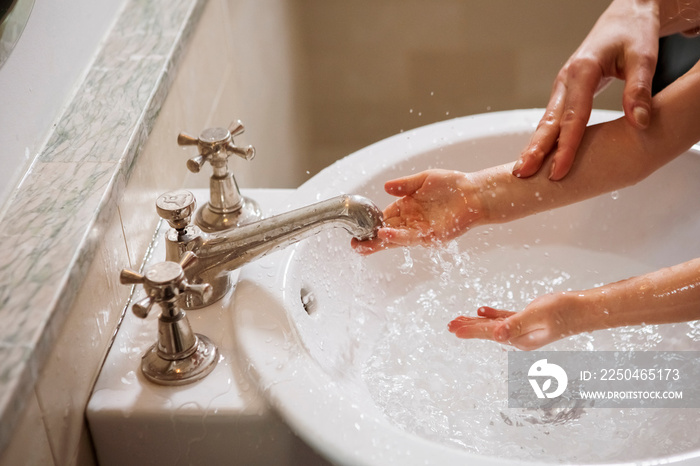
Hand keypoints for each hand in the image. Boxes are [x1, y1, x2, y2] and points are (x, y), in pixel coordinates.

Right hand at [351, 169, 482, 254]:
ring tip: (364, 244)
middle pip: (387, 232)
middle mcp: (412, 221)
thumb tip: (385, 187)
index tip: (357, 228)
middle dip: (370, 240)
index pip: (385, 218)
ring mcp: (422, 230)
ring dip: (380, 241)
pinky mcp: (433, 235)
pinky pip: (412, 237)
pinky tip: (385, 235)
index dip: (371, 223)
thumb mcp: (423, 180)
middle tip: (354, 245)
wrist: (475, 192)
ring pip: (396, 238)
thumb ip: (404, 185)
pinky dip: (397, 237)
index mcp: (407, 208)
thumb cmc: (453, 185)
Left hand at [448, 293, 580, 350]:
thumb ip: (516, 324)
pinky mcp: (526, 320)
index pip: (490, 332)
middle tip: (449, 325)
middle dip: (468, 327)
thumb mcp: (537, 315)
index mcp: (519, 337)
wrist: (582, 310)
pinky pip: (504, 318)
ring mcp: (522, 329)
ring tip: (459, 320)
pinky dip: (492, 314)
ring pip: (493, 325)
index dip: (470, 330)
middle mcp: (519, 336)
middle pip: (487, 331)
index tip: (453, 329)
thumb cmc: (563, 312)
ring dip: (476, 321)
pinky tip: (482, 310)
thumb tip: (496, 335)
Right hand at [513, 0, 659, 180]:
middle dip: (535, 149)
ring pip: (546, 122)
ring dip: (534, 146)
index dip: (566, 147)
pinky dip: (544, 138)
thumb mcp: (644, 57)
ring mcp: (562, 87)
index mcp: (582, 71)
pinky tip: (537, 155)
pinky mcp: (565, 92)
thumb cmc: (634, 32)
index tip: (559, 171)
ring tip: (522, 170)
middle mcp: (566, 80)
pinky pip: (553, 119)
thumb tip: (639, 122)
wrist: (626, 15)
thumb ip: (640, 90)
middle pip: (548, 121)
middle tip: (522, 173)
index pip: (573, 117)